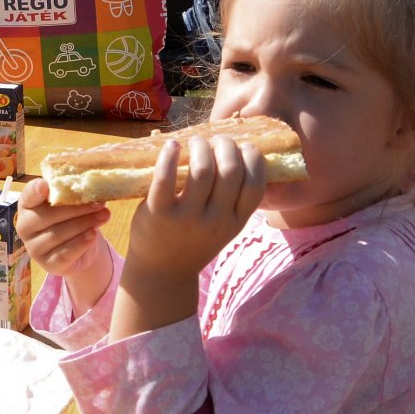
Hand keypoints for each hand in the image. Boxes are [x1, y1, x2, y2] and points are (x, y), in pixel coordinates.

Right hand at [16, 177, 111, 278]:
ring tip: (104, 216)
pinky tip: (93, 234)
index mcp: (28, 205)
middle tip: (99, 203)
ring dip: (84, 224)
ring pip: (58, 234)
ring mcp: (33, 248)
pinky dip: (81, 243)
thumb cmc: (71, 219)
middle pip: (48, 215)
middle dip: (76, 208)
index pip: (28, 195)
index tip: (45, 185)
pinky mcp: (47, 264)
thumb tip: (93, 187)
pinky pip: (64, 254)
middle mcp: (25, 226)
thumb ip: (74, 194)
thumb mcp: (71, 203)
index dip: (35, 190)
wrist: (79, 249)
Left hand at [124, 135, 265, 280]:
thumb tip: (235, 151)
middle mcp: (216, 221)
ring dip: (200, 146)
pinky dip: (170, 156)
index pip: (255, 184)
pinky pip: (166, 178)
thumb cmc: (193, 241)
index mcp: (236, 222)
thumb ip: (231, 199)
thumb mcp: (223, 227)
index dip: (254, 158)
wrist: (162, 273)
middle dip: (226, 145)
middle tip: (216, 140)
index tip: (244, 146)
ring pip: (203, 170)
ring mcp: (188, 218)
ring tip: (195, 141)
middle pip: (231, 170)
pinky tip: (172, 145)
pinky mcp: (159, 214)